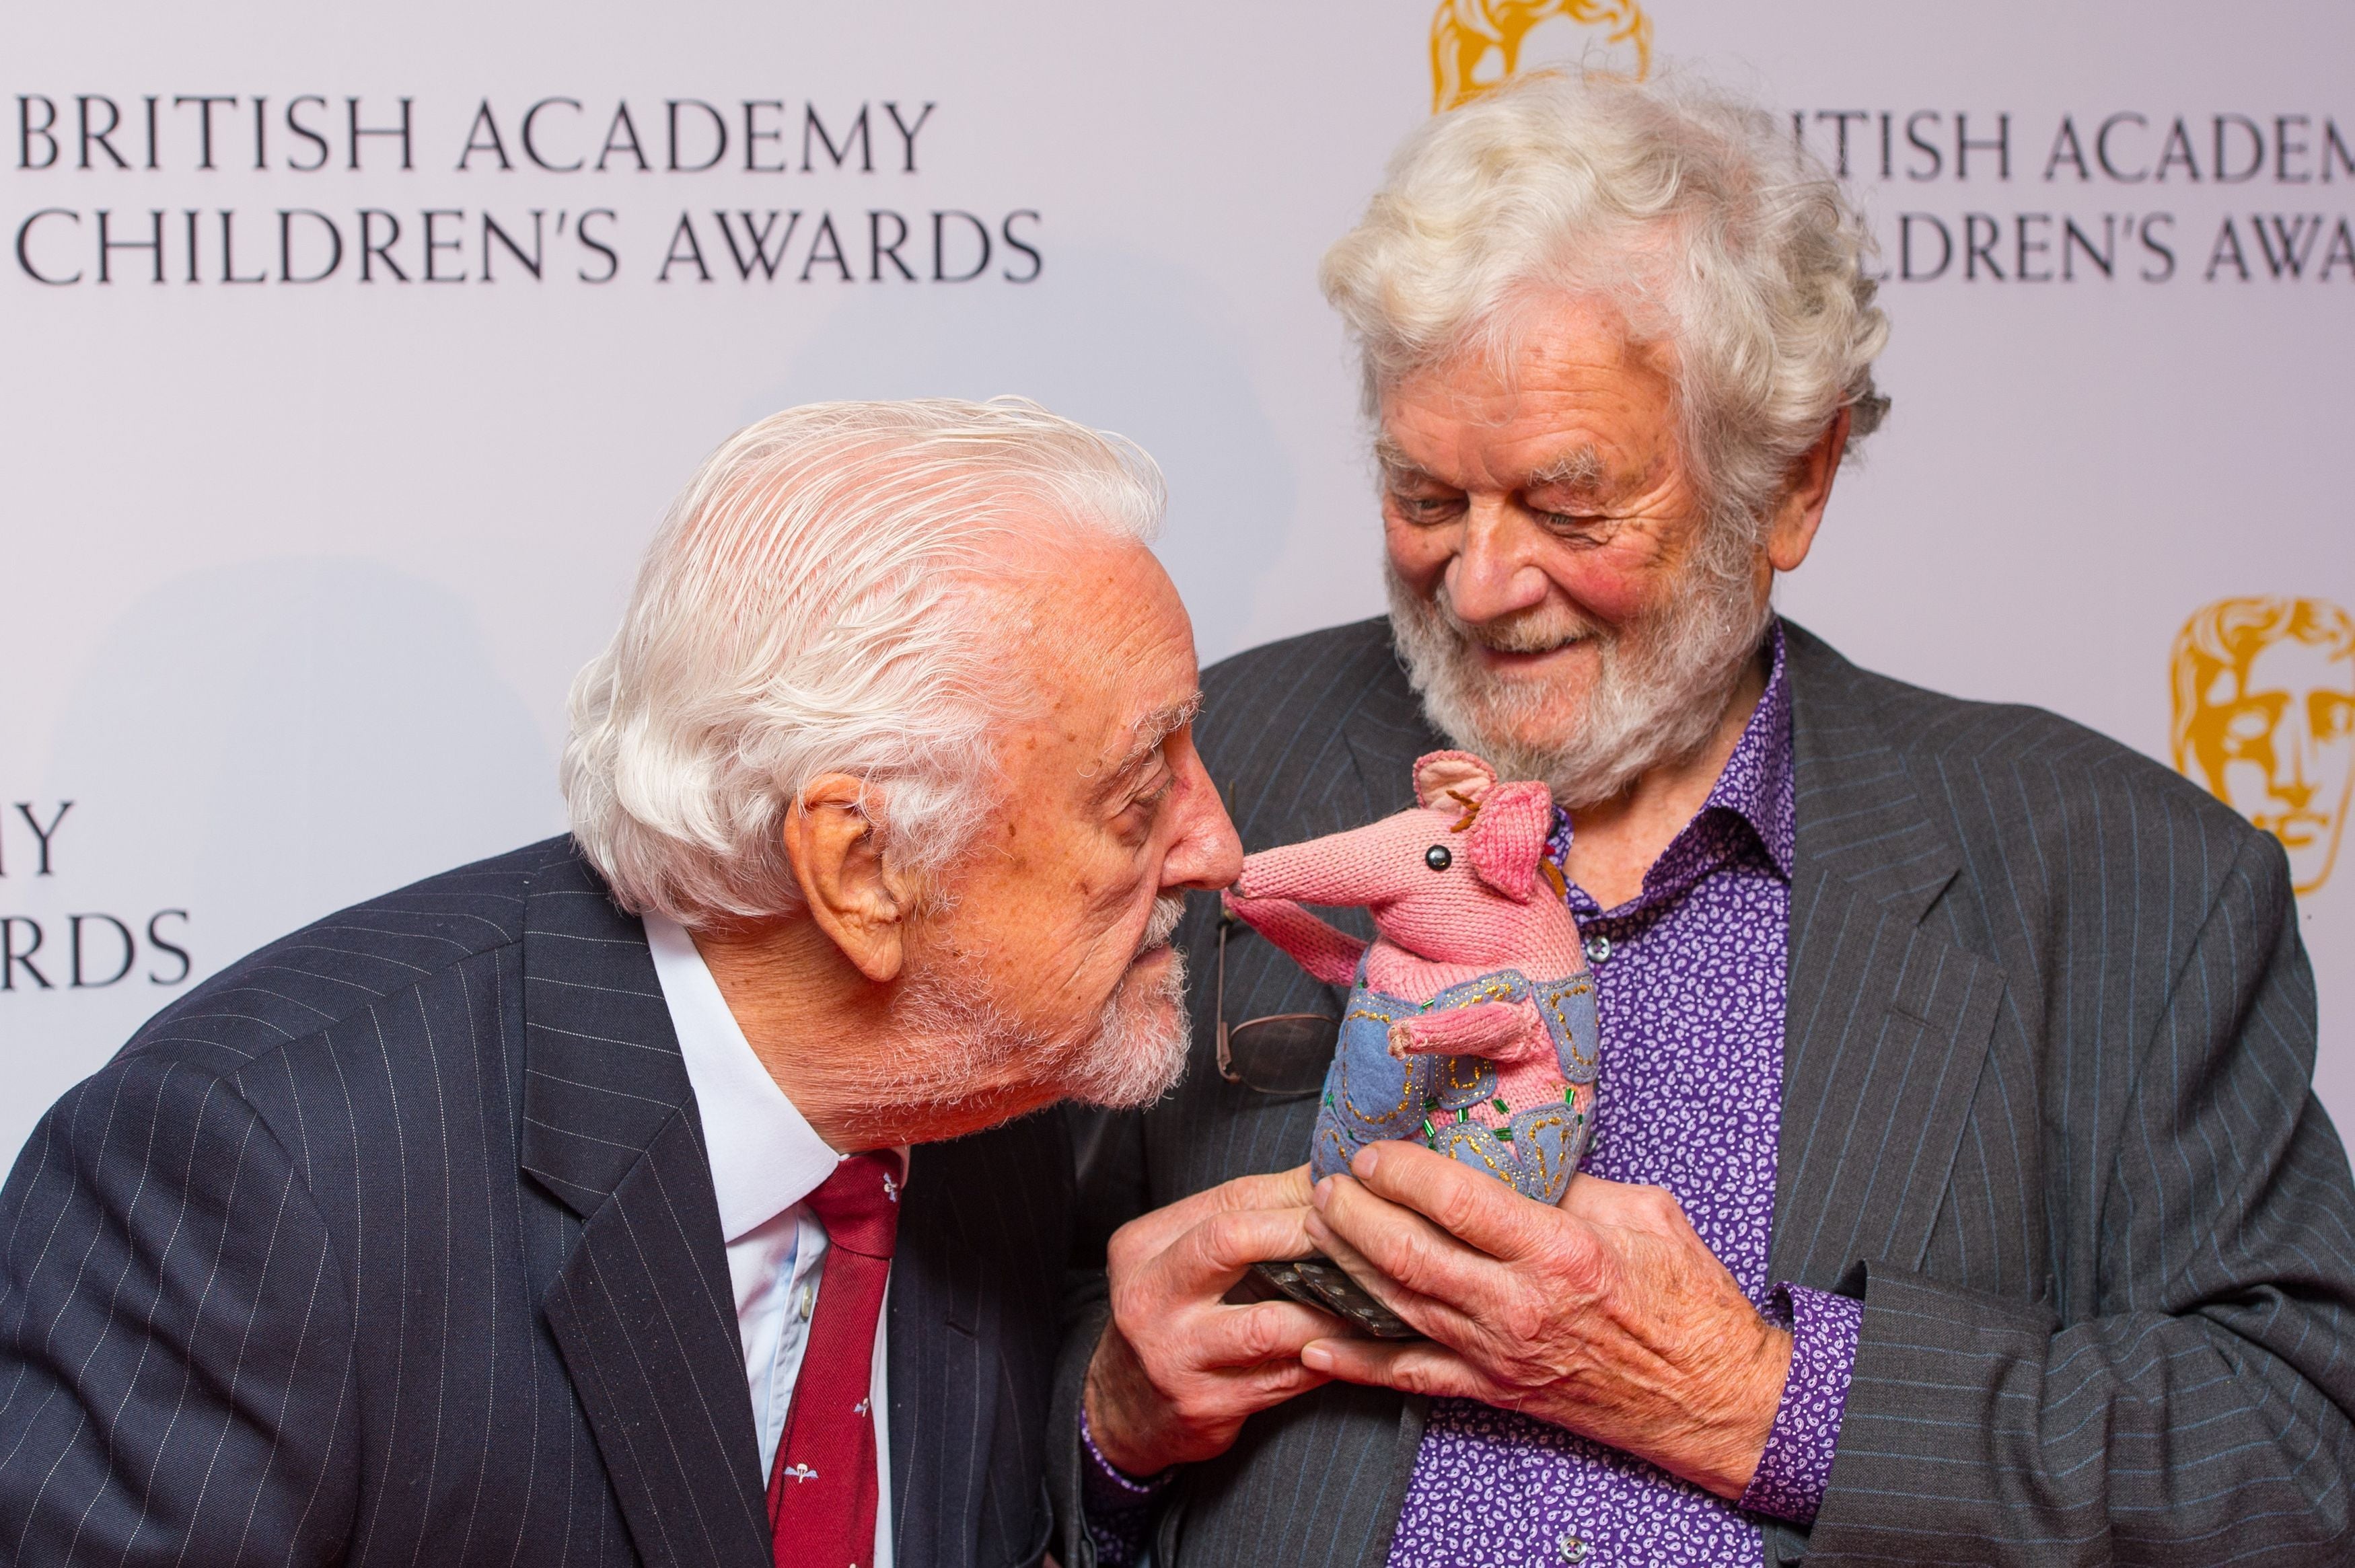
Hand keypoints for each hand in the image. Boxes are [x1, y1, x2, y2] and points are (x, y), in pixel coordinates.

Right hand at [1083, 1165, 1342, 1476]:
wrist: (1123, 1408)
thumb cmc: (1173, 1316)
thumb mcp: (1185, 1258)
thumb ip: (1246, 1219)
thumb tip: (1327, 1176)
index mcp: (1144, 1246)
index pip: (1230, 1200)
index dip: (1297, 1191)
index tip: (1351, 1188)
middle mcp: (1148, 1296)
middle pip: (1232, 1241)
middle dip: (1307, 1231)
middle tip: (1361, 1233)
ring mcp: (1173, 1355)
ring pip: (1267, 1324)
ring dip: (1330, 1307)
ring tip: (1372, 1294)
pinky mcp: (1204, 1406)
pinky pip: (1283, 1379)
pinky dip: (1327, 1357)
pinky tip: (1356, 1344)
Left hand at [1299, 1143, 1791, 1499]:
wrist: (1715, 1399)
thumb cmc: (1691, 1301)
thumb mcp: (1647, 1215)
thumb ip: (1577, 1184)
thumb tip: (1520, 1152)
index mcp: (1559, 1251)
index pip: (1458, 1202)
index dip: (1403, 1172)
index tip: (1371, 1150)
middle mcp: (1518, 1306)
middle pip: (1410, 1253)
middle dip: (1354, 1214)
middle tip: (1324, 1182)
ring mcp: (1499, 1354)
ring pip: (1399, 1306)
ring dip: (1346, 1265)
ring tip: (1312, 1227)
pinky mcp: (1494, 1391)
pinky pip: (1412, 1377)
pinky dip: (1357, 1362)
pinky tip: (1313, 1341)